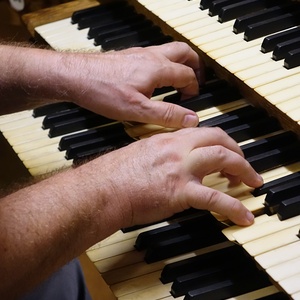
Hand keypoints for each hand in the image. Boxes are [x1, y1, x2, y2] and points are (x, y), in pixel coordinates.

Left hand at [65, 42, 203, 127]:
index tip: (192, 99)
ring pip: (168, 50)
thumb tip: (191, 119)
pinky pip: (153, 53)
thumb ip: (166, 114)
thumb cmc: (102, 91)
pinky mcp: (128, 55)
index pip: (187, 75)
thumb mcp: (137, 110)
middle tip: (197, 79)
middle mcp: (151, 56)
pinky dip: (163, 62)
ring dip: (180, 61)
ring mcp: (138, 53)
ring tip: (179, 77)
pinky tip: (154, 77)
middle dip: (195, 65)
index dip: (194, 88)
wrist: (74, 76)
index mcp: (157, 69)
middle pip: (183, 52)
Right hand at [88, 127, 262, 227]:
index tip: (226, 152)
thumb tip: (171, 162)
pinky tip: (242, 217)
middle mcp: (177, 149)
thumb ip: (160, 154)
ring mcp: (180, 168)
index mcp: (167, 140)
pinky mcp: (179, 191)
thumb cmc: (115, 174)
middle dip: (238, 151)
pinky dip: (234, 208)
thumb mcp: (141, 154)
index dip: (220, 141)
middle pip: (218, 139)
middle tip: (244, 165)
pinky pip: (215, 198)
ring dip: (244, 169)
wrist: (102, 189)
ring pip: (223, 158)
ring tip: (252, 182)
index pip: (202, 132)